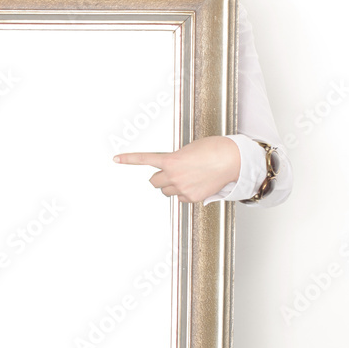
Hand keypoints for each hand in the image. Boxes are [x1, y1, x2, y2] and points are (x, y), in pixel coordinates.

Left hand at [112, 136, 240, 202]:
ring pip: (166, 191)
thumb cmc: (215, 149)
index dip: (128, 159)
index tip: (116, 158)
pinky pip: (180, 198)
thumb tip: (173, 168)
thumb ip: (176, 159)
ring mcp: (182, 188)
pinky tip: (195, 184)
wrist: (232, 159)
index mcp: (171, 160)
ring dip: (171, 186)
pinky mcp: (192, 197)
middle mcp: (174, 176)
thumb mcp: (189, 149)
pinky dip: (184, 193)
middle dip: (159, 178)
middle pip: (154, 181)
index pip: (144, 159)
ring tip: (186, 178)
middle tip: (169, 173)